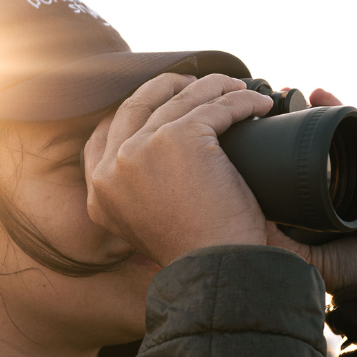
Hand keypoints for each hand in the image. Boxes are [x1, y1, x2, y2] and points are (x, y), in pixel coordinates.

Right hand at [85, 73, 272, 266]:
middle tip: (198, 86)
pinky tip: (258, 104)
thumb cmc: (194, 255)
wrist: (214, 271)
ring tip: (237, 89)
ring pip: (181, 98)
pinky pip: (216, 106)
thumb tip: (154, 169)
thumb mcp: (143, 227)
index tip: (160, 103)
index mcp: (98, 191)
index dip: (133, 111)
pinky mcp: (181, 137)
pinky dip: (242, 100)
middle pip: (137, 103)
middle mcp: (112, 166)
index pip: (103, 134)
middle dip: (168, 86)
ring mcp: (143, 148)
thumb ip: (136, 195)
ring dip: (214, 87)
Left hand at [265, 88, 356, 292]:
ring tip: (305, 93)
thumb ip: (275, 242)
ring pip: (345, 134)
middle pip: (318, 143)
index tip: (259, 123)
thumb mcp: (304, 259)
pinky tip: (343, 103)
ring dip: (328, 110)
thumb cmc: (355, 276)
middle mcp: (340, 185)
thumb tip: (239, 213)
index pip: (293, 165)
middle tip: (281, 98)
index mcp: (315, 202)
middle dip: (300, 118)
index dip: (279, 143)